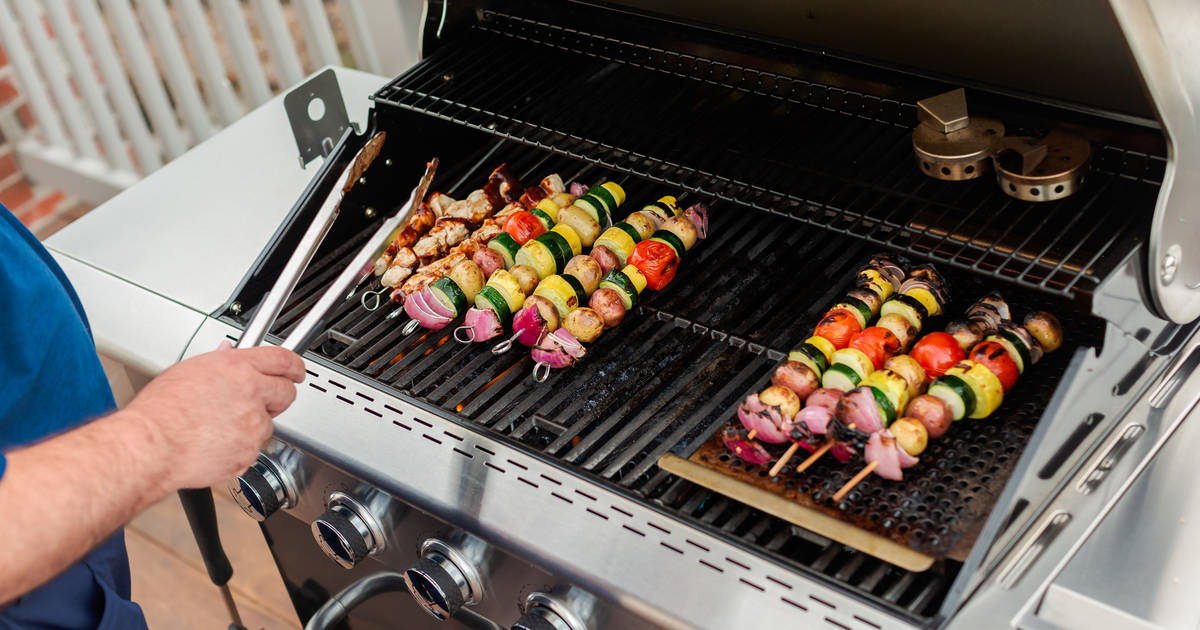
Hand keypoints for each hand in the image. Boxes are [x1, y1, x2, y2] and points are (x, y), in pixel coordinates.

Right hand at [121, 342, 305, 491]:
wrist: (150, 447)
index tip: (297, 370)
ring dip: (252, 425)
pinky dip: (239, 447)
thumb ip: (218, 363)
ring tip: (219, 426)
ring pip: (268, 423)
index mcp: (237, 368)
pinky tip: (215, 442)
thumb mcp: (189, 371)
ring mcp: (253, 424)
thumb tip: (228, 356)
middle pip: (286, 392)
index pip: (282, 359)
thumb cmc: (160, 412)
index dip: (294, 365)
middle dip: (278, 396)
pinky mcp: (249, 451)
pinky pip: (253, 448)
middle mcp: (251, 393)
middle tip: (262, 401)